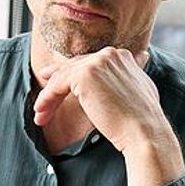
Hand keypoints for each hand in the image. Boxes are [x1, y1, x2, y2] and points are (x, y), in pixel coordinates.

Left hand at [33, 47, 161, 146]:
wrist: (144, 131)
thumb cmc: (142, 120)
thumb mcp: (140, 89)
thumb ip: (133, 73)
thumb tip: (140, 59)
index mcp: (121, 56)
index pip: (88, 64)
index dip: (70, 74)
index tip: (54, 82)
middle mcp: (109, 54)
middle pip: (72, 68)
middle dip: (55, 84)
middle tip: (41, 100)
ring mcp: (97, 62)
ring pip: (62, 77)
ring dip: (48, 97)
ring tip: (40, 115)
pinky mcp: (84, 75)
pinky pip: (57, 85)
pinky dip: (47, 99)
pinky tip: (41, 114)